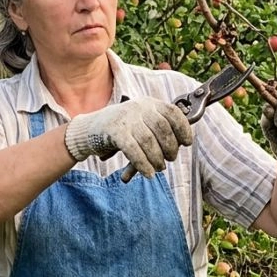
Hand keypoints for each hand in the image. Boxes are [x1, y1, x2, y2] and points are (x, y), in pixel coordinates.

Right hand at [64, 97, 193, 176]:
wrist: (89, 130)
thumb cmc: (121, 131)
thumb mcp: (141, 124)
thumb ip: (158, 130)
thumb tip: (180, 145)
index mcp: (148, 103)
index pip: (172, 112)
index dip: (183, 128)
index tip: (187, 143)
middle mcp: (138, 107)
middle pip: (162, 128)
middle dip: (170, 147)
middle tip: (169, 159)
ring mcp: (126, 118)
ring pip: (149, 141)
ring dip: (157, 159)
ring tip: (158, 167)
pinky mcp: (114, 131)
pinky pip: (133, 150)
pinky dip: (143, 164)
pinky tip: (148, 173)